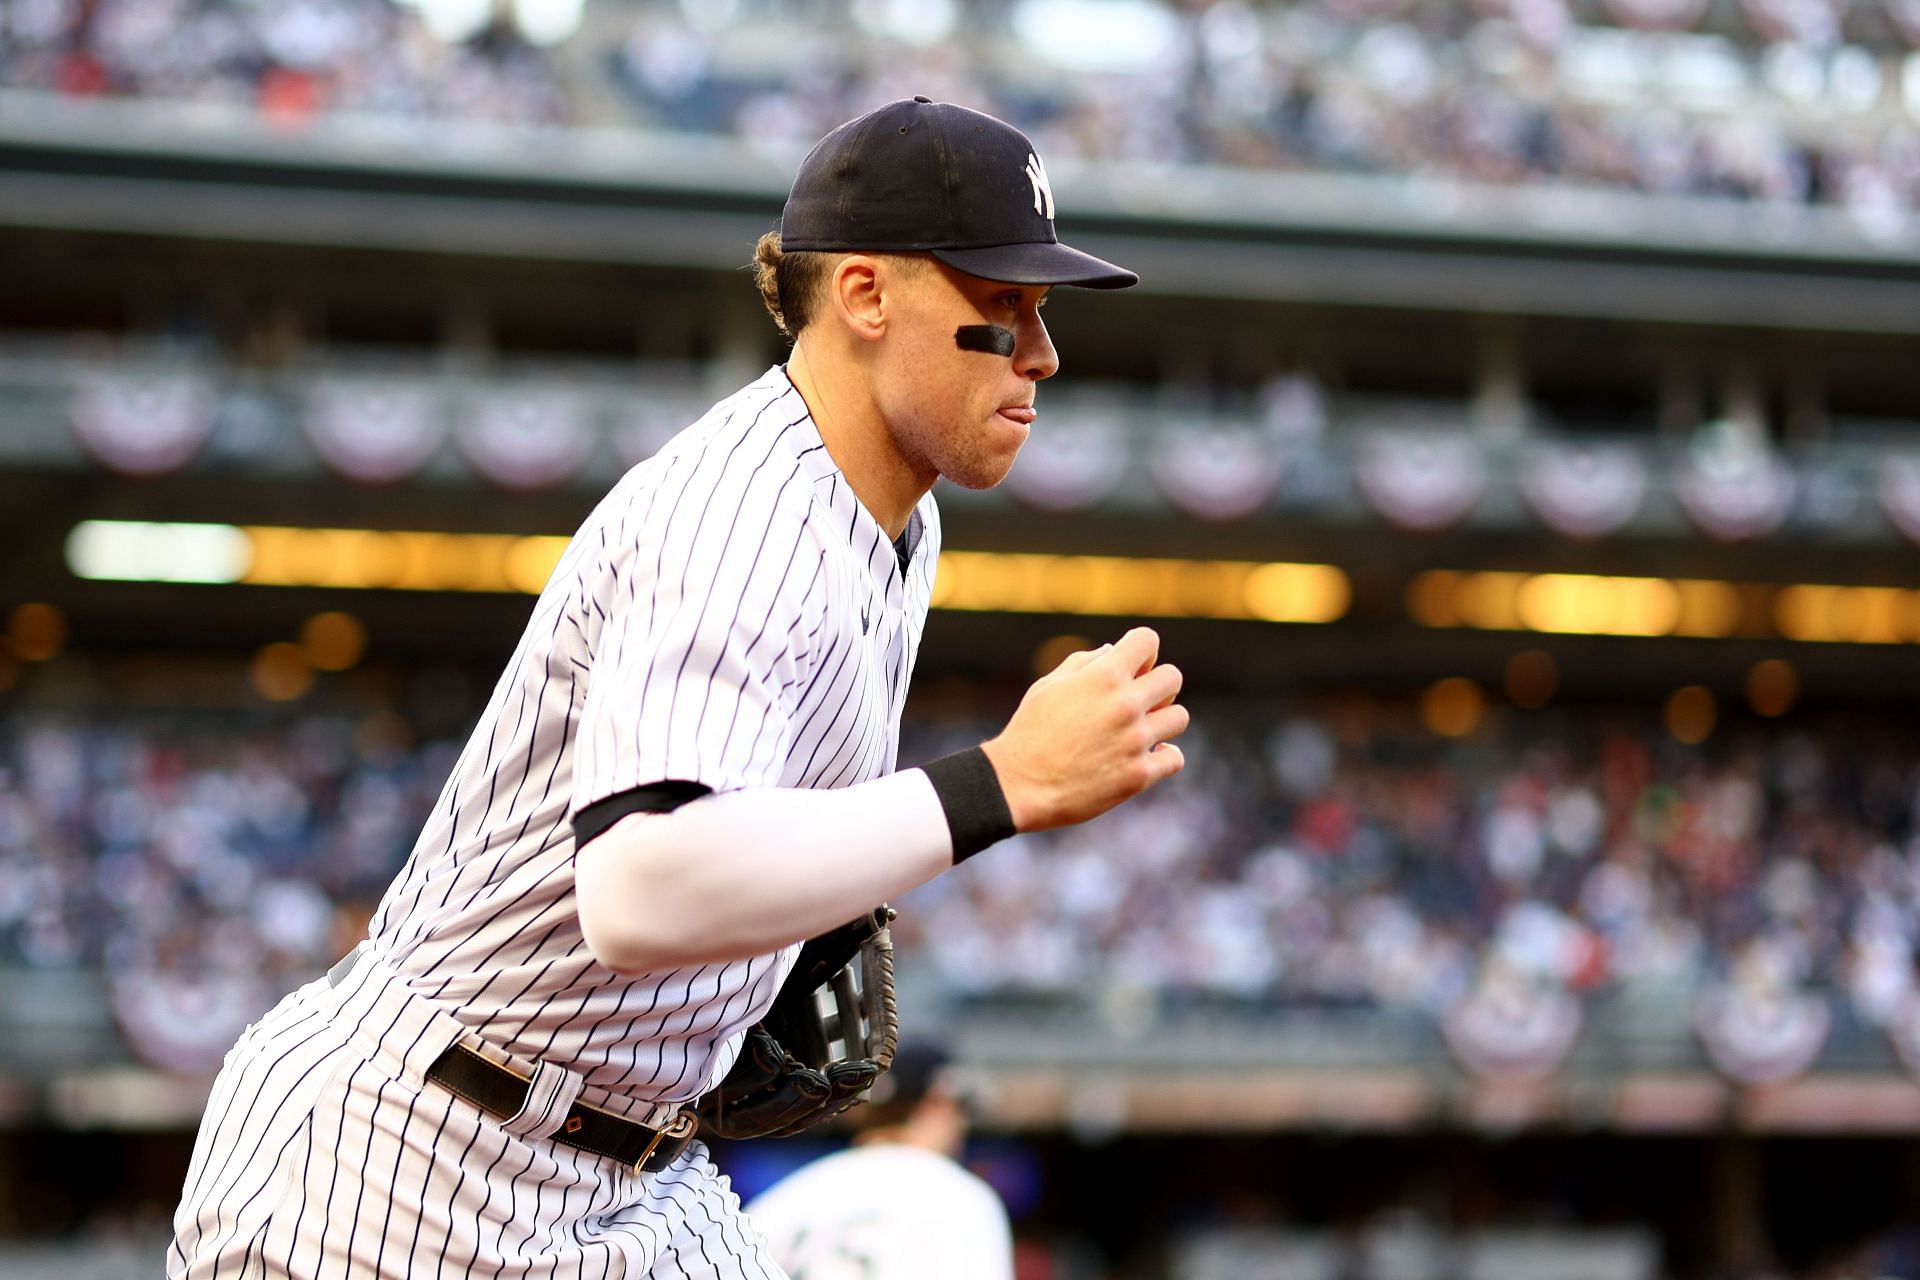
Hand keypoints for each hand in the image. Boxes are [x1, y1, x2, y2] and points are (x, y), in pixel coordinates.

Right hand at [980, 626, 1187, 831]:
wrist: (1019, 785)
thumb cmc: (1029, 732)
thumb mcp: (1048, 687)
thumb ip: (1082, 663)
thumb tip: (1111, 651)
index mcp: (1103, 676)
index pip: (1148, 641)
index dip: (1141, 651)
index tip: (1131, 667)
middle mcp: (1125, 704)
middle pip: (1172, 677)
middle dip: (1158, 685)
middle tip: (1139, 701)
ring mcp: (1135, 741)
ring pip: (1179, 717)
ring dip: (1162, 721)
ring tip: (1141, 731)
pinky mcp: (1139, 775)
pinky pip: (1175, 758)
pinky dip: (1164, 757)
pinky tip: (1146, 756)